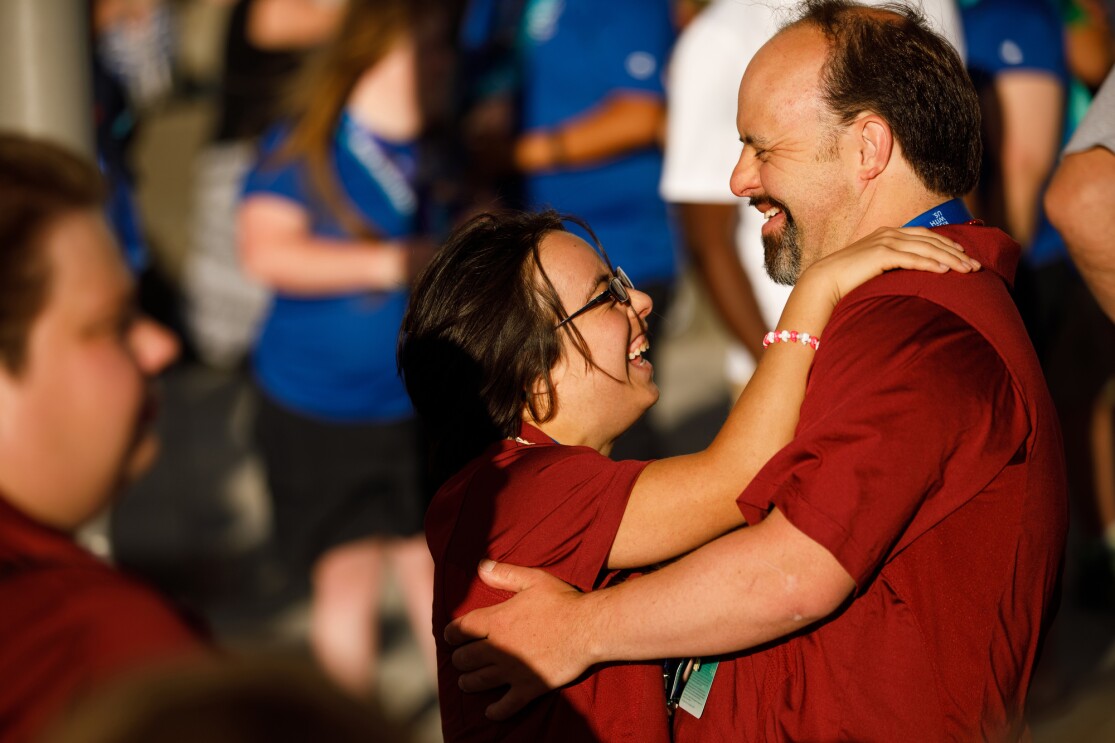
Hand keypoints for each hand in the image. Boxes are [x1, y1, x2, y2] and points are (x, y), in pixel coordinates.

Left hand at [445, 560, 592, 719]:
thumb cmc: (562, 601)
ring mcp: (513, 670)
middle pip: (465, 658)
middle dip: (459, 659)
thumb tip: (480, 566)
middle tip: (459, 660)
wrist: (588, 627)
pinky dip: (496, 711)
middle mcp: (499, 647)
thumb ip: (505, 574)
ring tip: (466, 682)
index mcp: (497, 620)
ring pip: (479, 681)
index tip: (449, 637)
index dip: (451, 634)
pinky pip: (506, 705)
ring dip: (468, 682)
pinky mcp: (529, 687)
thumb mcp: (533, 579)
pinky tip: (491, 712)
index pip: (461, 629)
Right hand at [801, 226, 978, 306]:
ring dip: (950, 259)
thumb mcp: (874, 268)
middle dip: (956, 253)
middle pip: (931, 240)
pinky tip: (945, 271)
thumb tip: (908, 278)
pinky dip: (930, 264)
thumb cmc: (847, 280)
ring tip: (968, 271)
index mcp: (888, 235)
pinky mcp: (881, 254)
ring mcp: (885, 242)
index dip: (948, 244)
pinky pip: (912, 259)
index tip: (965, 255)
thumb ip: (891, 266)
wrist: (823, 282)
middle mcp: (889, 234)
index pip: (926, 236)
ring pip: (926, 249)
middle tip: (976, 266)